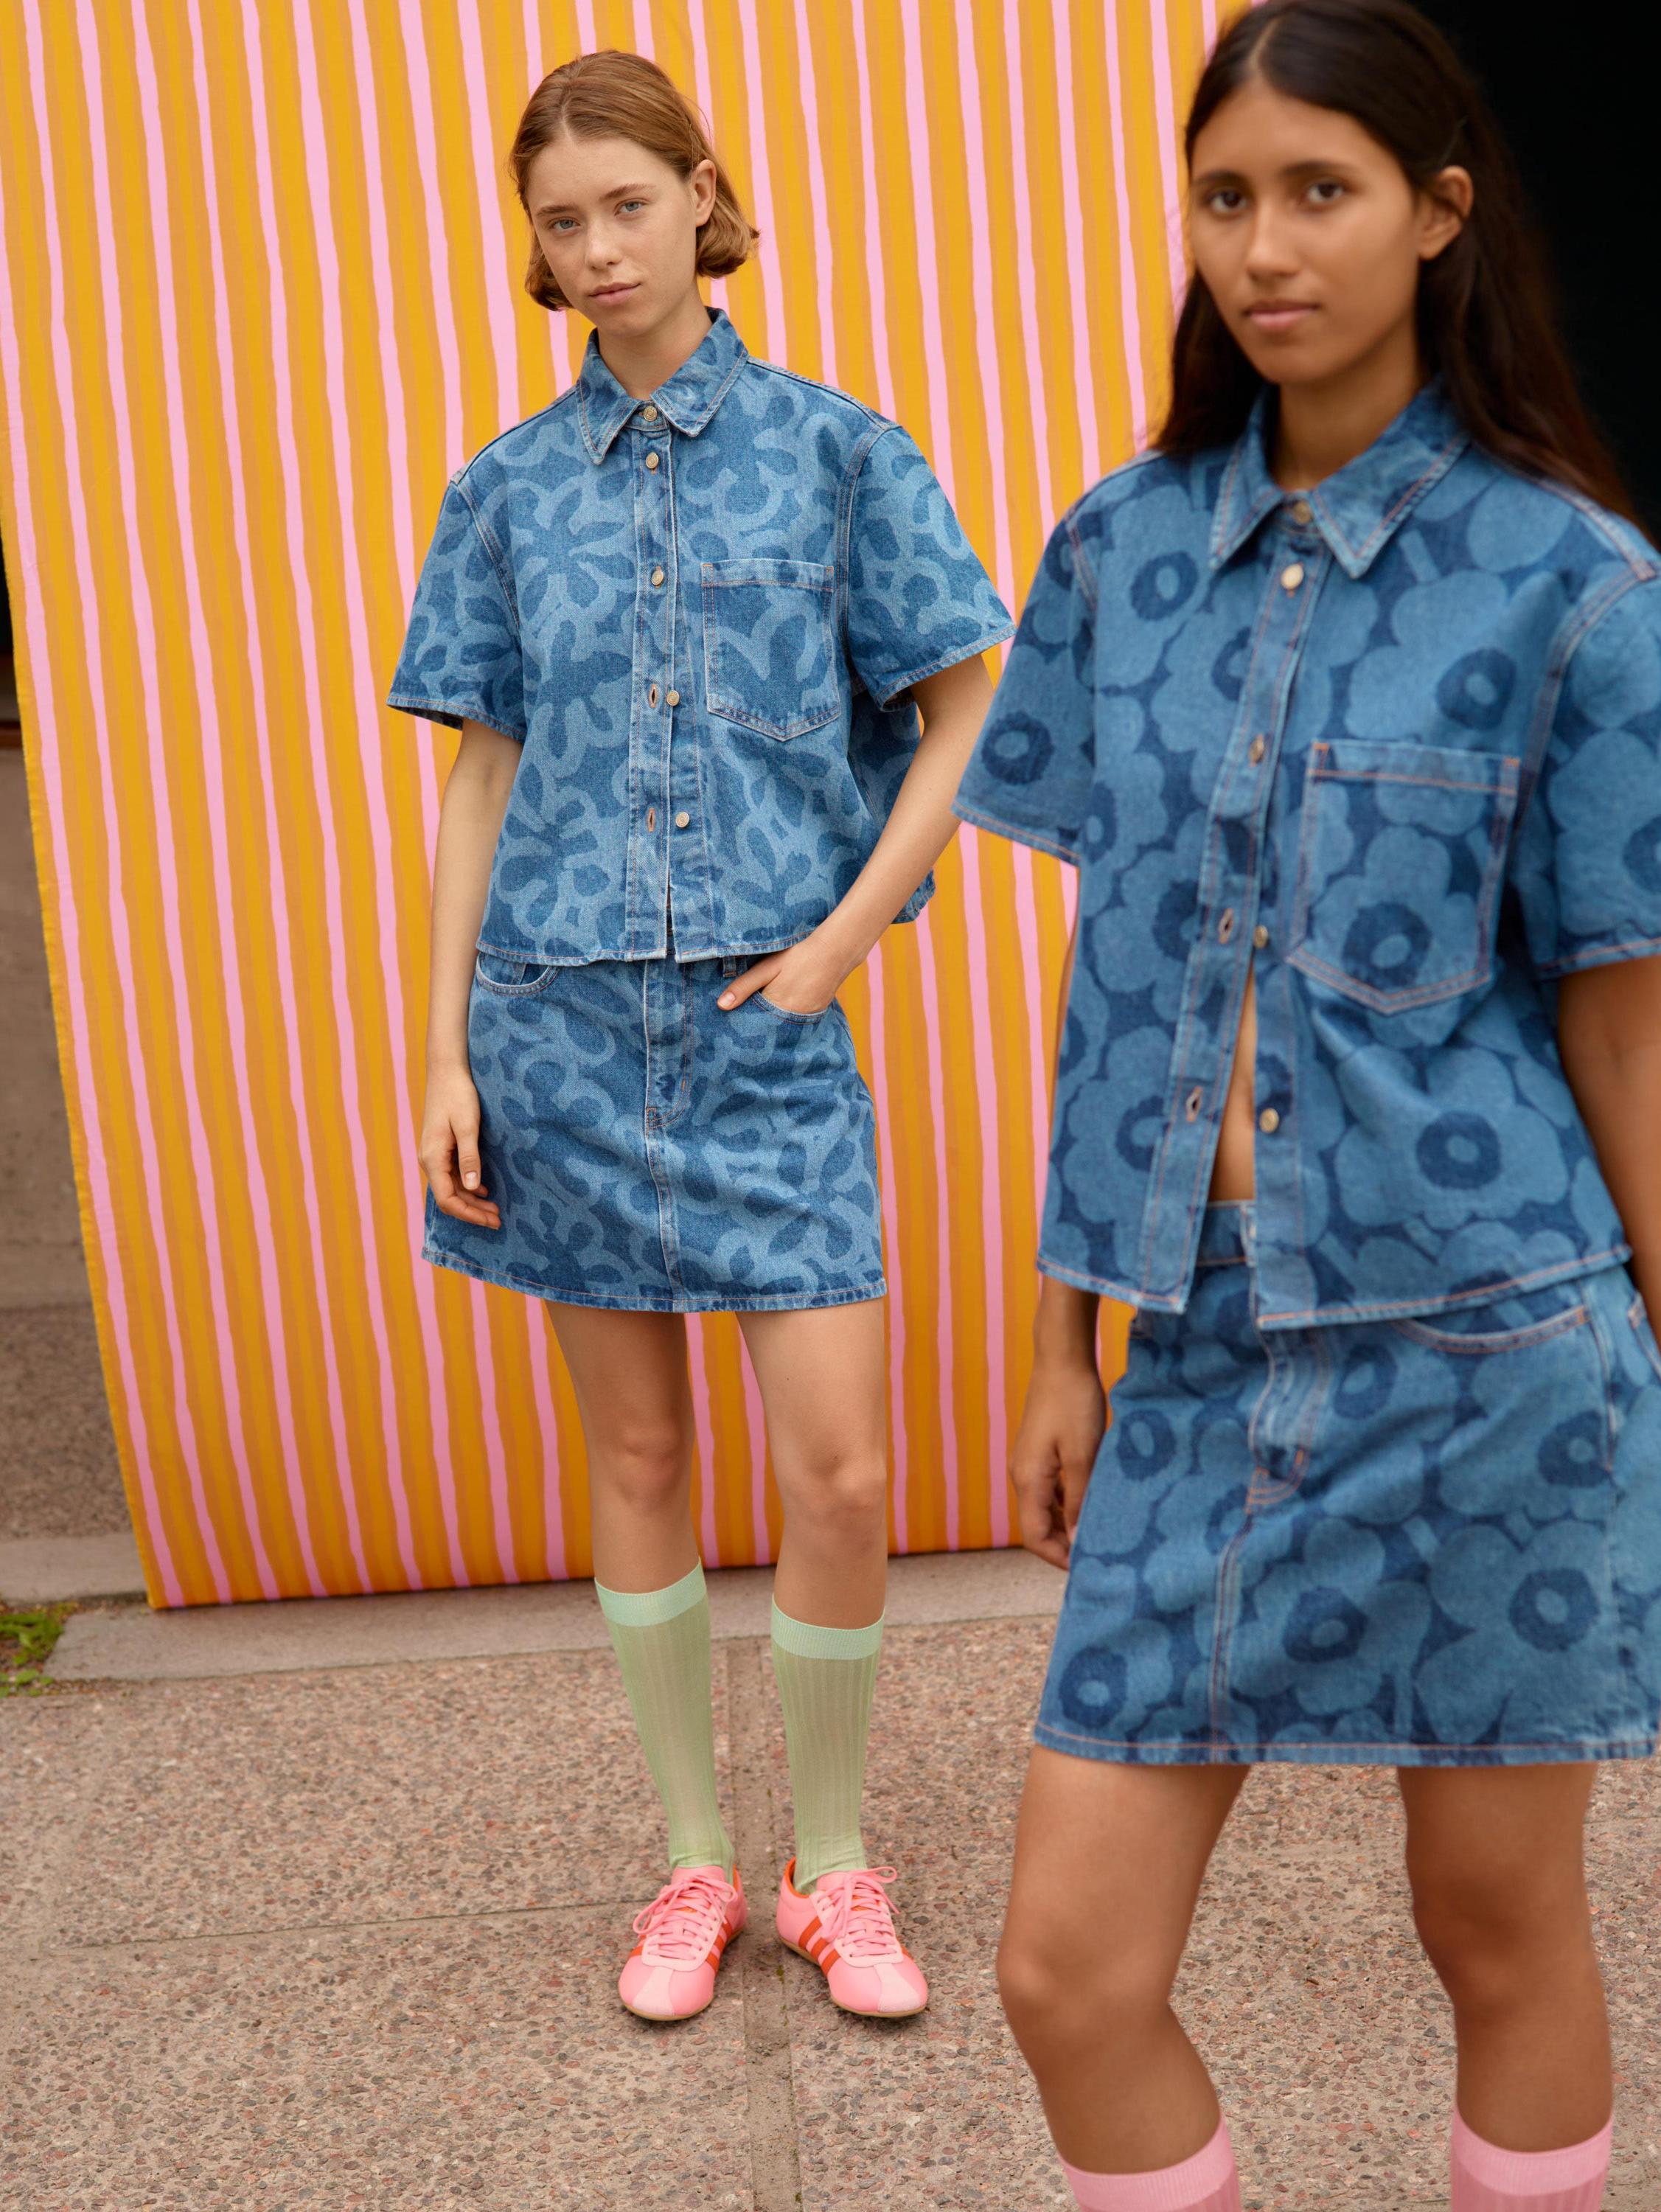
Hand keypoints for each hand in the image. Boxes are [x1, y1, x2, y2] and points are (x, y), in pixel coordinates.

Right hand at [419, 1067, 500, 1228]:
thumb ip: (470, 1157)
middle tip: (498, 1220)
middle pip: (449, 1197)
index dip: (469, 1214)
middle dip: (473, 1211)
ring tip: (495, 1208)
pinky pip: (453, 1176)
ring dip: (472, 1200)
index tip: (491, 1220)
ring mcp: (434, 1155)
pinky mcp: (442, 1149)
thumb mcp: (467, 1126)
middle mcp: (429, 1160)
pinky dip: (469, 1186)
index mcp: (432, 1158)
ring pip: (452, 1188)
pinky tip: (486, 1189)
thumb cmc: (458, 1095)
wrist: (446, 1071)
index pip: (447, 1199)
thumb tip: (473, 1188)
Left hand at [715, 935, 847, 1017]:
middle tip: (749, 1012)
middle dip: (757, 1020)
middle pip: (768, 1025)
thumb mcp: (767, 968)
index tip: (733, 1018)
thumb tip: (721, 1006)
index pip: (753, 1022)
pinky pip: (796, 1019)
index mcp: (777, 1008)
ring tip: (767, 1004)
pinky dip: (788, 1013)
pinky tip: (785, 1001)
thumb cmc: (797, 956)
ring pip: (782, 1022)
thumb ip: (744, 987)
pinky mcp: (816, 1013)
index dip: (743, 1018)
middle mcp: (793, 1018)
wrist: (835, 951)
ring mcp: (807, 1017)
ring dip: (773, 1017)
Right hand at [1010, 1350, 1105, 1567]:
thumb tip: (1076, 1542)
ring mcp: (1029, 1463)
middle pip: (1037, 1526)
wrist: (1062, 1359)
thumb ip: (1078, 1502)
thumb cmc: (1074, 1403)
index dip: (1058, 1558)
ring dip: (1068, 1523)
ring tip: (1101, 1528)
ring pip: (1045, 1508)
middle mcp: (1022, 1475)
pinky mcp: (1039, 1452)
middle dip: (1065, 1544)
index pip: (1034, 1537)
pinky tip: (1093, 1498)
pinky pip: (1050, 1489)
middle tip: (1100, 1552)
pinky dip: (1069, 1502)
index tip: (1088, 1567)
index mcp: (1028, 1480)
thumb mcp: (1083, 1456)